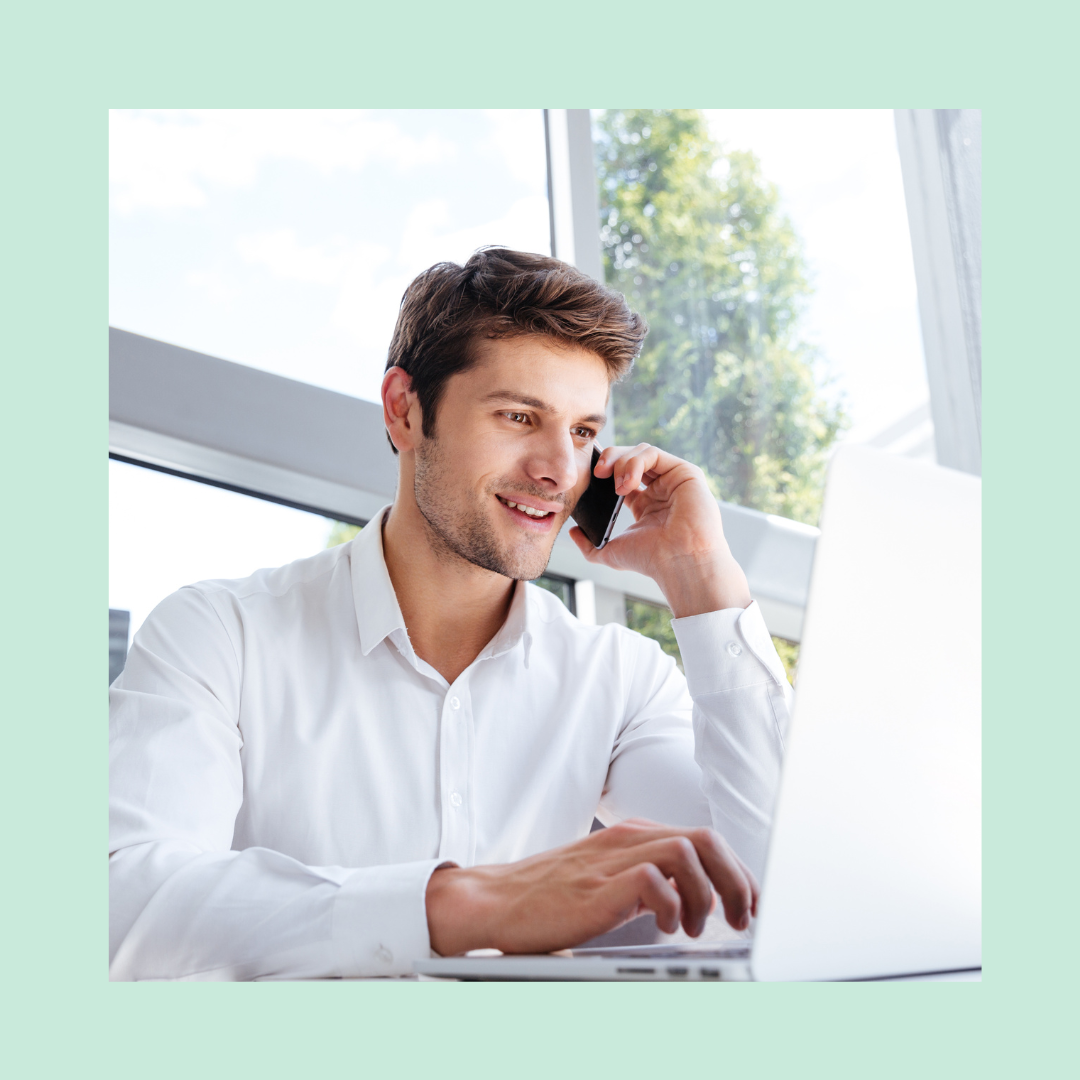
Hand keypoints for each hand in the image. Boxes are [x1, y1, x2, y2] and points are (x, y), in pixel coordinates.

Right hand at [425, 819, 757, 956]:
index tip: (750, 904)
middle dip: (736, 880)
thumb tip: (692, 902)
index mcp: (633, 836)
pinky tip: (665, 927)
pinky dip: (672, 904)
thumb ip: (646, 881)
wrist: (494, 901)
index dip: (738, 871)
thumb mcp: (607, 881)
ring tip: (697, 927)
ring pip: (689, 851)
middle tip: (739, 919)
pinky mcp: (598, 886)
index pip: (704, 838)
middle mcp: (628, 839)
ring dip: (707, 893)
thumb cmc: (548, 898)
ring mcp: (612, 859)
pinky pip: (654, 878)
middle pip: (707, 838)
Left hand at [568, 443, 751, 617]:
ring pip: (641, 451)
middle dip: (610, 459)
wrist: (678, 563)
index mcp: (645, 503)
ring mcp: (673, 479)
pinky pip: (654, 453)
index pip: (622, 474)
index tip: (590, 477)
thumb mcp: (611, 553)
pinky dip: (635, 462)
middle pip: (630, 458)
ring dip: (621, 462)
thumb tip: (572, 532)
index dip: (605, 470)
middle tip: (598, 474)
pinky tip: (627, 483)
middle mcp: (660, 489)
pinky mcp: (685, 472)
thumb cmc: (652, 560)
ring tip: (616, 486)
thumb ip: (589, 546)